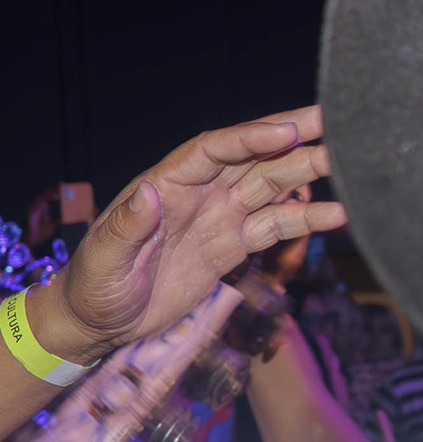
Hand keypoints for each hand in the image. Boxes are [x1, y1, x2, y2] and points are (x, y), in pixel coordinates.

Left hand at [33, 107, 343, 361]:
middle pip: (251, 157)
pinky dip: (302, 219)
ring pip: (269, 186)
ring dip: (306, 173)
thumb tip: (147, 193)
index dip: (250, 138)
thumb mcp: (104, 257)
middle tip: (333, 121)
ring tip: (348, 165)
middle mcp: (196, 193)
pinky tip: (335, 215)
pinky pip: (272, 225)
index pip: (213, 151)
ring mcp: (217, 217)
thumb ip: (127, 226)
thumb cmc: (93, 284)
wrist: (100, 320)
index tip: (285, 132)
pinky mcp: (230, 246)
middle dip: (290, 138)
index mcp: (165, 185)